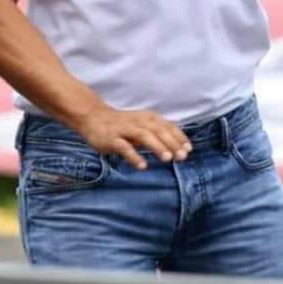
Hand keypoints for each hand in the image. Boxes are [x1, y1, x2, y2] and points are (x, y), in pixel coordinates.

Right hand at [76, 105, 191, 169]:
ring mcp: (125, 130)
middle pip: (159, 131)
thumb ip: (160, 134)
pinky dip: (134, 156)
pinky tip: (142, 166)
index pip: (168, 126)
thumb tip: (180, 148)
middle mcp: (139, 122)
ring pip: (144, 136)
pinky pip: (124, 147)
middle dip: (172, 144)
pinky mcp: (112, 138)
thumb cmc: (123, 124)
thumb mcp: (144, 125)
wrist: (94, 117)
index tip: (188, 150)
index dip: (179, 137)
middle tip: (182, 157)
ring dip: (157, 147)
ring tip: (167, 159)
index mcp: (149, 118)